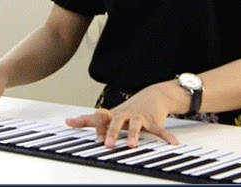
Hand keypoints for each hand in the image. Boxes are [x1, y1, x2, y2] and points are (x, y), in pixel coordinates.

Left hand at [65, 83, 179, 148]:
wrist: (154, 95)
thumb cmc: (128, 109)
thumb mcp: (109, 113)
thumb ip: (89, 120)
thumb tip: (67, 122)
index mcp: (114, 114)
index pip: (101, 118)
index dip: (98, 127)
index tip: (95, 138)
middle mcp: (125, 114)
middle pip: (117, 122)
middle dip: (112, 133)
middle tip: (108, 144)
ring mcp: (140, 117)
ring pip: (136, 125)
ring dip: (134, 134)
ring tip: (132, 145)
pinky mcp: (154, 121)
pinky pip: (160, 130)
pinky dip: (167, 137)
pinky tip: (173, 143)